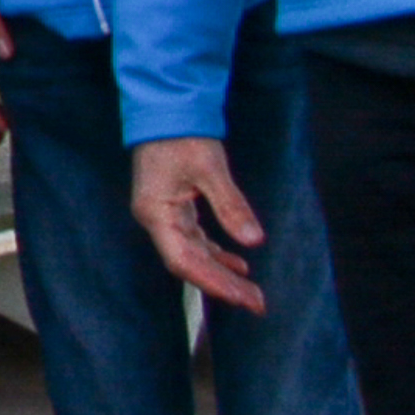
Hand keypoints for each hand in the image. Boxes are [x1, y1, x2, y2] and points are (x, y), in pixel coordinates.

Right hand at [130, 133, 266, 315]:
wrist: (165, 111)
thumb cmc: (182, 136)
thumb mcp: (210, 168)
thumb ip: (230, 205)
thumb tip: (254, 241)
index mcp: (157, 213)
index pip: (183, 260)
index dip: (214, 282)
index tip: (244, 296)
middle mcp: (156, 220)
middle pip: (189, 263)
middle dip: (223, 285)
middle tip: (257, 303)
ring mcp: (164, 216)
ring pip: (193, 255)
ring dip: (222, 274)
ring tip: (252, 292)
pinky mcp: (173, 210)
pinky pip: (195, 242)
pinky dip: (216, 255)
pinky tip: (238, 264)